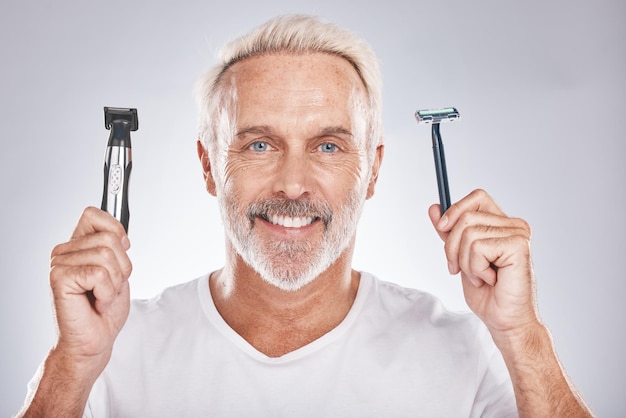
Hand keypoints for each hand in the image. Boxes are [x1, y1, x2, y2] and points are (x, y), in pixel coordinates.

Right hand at [49, 207, 131, 375]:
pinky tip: (96, 303)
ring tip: (102, 296)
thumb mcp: (119, 271)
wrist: (94, 341)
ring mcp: (59, 264)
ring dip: (114, 282)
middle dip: (121, 266)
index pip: (93, 214)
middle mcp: (64, 251)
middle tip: (109, 287)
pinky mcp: (59, 278)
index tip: (122, 249)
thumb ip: (117, 247)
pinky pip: (99, 273)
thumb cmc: (105, 309)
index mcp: (78, 245)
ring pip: (106, 255)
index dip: (115, 229)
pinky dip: (106, 292)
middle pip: (109, 238)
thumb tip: (121, 234)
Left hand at [428, 189, 538, 336]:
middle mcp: (514, 225)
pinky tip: (490, 279)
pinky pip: (478, 247)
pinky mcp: (518, 245)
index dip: (455, 209)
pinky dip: (475, 268)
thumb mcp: (460, 257)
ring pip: (469, 232)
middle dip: (452, 246)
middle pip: (466, 216)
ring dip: (465, 262)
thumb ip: (449, 233)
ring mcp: (518, 233)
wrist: (504, 320)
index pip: (477, 197)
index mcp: (502, 224)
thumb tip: (435, 208)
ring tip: (479, 277)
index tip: (442, 228)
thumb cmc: (487, 293)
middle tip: (459, 269)